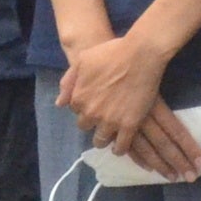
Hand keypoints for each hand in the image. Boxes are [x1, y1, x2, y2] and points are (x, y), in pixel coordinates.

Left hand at [60, 32, 198, 176]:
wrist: (140, 55)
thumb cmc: (111, 52)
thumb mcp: (83, 61)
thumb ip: (69, 81)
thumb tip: (60, 102)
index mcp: (78, 98)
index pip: (76, 111)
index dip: (86, 107)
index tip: (95, 104)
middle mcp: (91, 113)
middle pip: (87, 127)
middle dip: (93, 123)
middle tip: (104, 118)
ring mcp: (110, 121)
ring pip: (101, 140)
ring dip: (104, 138)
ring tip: (110, 136)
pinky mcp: (129, 125)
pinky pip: (122, 145)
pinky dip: (120, 148)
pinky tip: (121, 147)